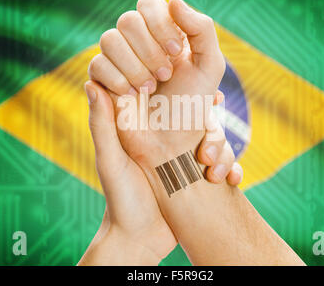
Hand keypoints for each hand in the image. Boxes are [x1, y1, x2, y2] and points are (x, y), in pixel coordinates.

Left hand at [78, 83, 242, 264]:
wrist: (140, 240)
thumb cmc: (120, 200)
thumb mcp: (110, 161)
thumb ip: (102, 125)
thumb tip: (91, 82)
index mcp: (146, 130)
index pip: (169, 99)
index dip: (187, 90)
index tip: (204, 92)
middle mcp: (168, 139)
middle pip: (200, 117)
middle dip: (212, 126)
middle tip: (212, 135)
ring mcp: (185, 157)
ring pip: (215, 140)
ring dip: (224, 151)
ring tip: (214, 172)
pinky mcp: (197, 175)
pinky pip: (222, 164)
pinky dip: (232, 169)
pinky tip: (232, 180)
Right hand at [88, 0, 224, 171]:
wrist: (173, 144)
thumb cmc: (193, 105)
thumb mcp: (210, 66)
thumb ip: (201, 28)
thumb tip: (172, 0)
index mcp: (163, 35)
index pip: (149, 5)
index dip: (160, 25)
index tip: (177, 53)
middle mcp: (139, 45)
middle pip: (128, 20)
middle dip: (148, 49)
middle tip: (165, 75)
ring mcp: (119, 62)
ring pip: (109, 39)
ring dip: (134, 66)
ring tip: (150, 88)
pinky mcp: (103, 81)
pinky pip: (96, 64)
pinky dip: (117, 79)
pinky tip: (133, 95)